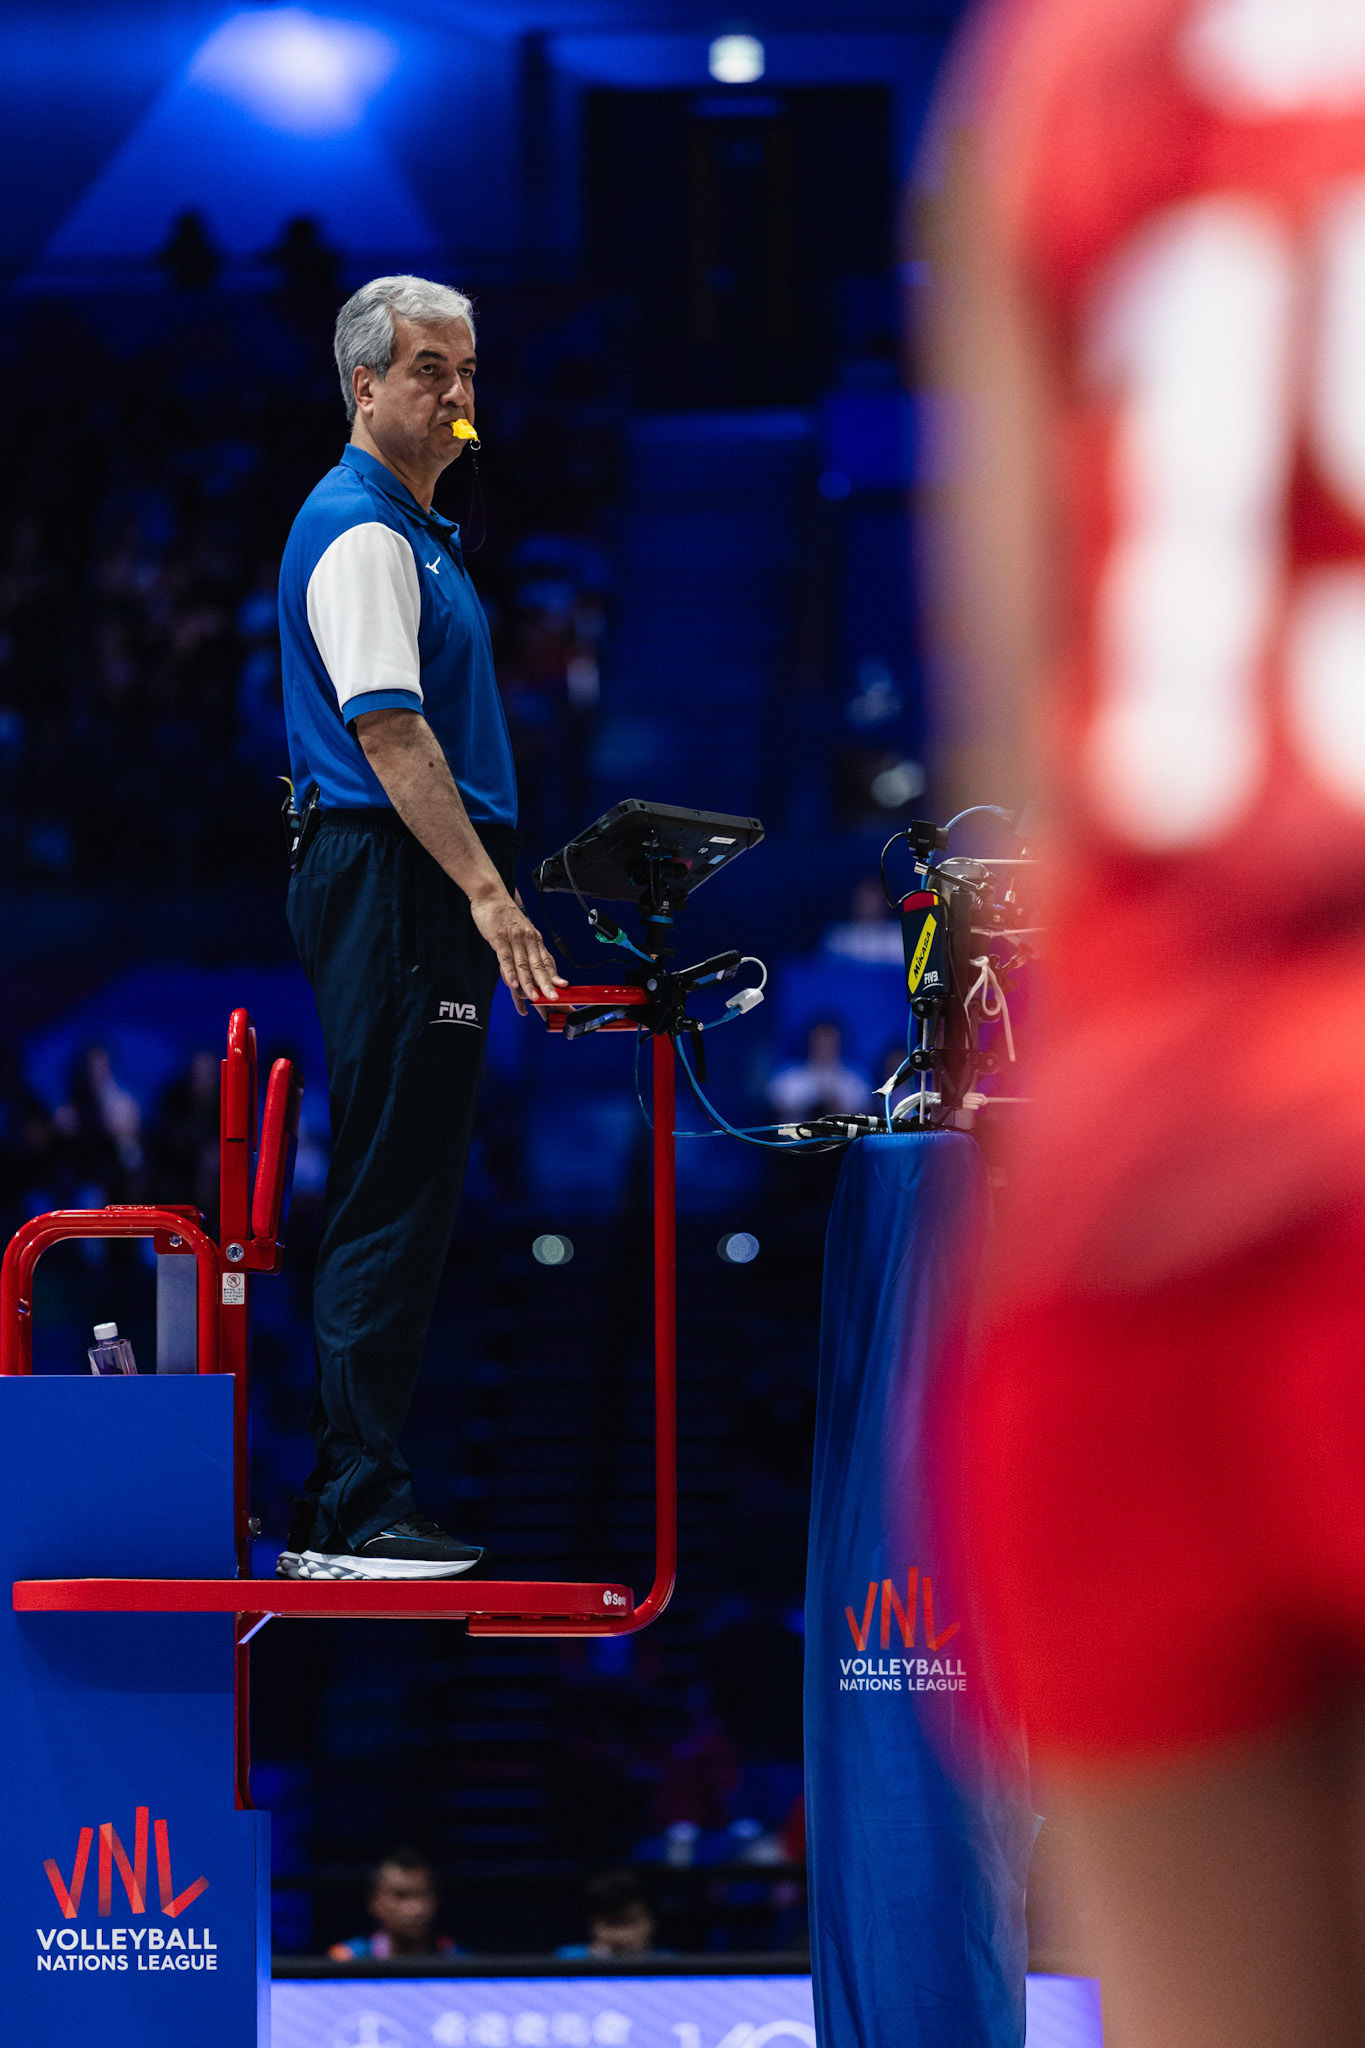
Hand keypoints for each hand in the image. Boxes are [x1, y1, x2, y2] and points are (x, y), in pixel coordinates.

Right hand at [470, 889, 565, 1014]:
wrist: (491, 896)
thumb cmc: (505, 916)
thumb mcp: (522, 933)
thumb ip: (528, 951)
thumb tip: (534, 970)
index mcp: (535, 940)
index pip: (547, 962)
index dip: (554, 978)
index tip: (562, 991)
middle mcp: (528, 940)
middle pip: (539, 966)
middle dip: (547, 985)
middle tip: (554, 999)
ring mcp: (514, 939)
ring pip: (523, 964)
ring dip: (529, 983)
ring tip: (534, 997)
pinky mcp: (499, 938)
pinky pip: (505, 957)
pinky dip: (510, 971)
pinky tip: (513, 983)